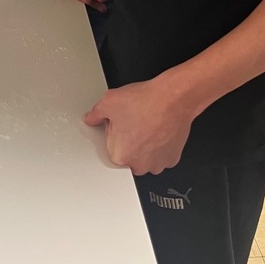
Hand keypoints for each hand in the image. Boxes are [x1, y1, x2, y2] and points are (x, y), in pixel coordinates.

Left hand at [83, 68, 197, 174]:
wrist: (173, 98)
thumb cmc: (146, 102)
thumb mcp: (109, 101)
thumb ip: (95, 113)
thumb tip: (91, 118)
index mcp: (120, 155)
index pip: (111, 147)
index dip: (115, 131)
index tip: (120, 122)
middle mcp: (139, 165)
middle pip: (129, 155)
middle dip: (129, 141)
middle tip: (134, 121)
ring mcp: (157, 163)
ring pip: (146, 157)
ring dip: (145, 145)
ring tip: (147, 123)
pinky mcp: (172, 158)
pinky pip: (161, 154)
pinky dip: (160, 144)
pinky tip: (158, 128)